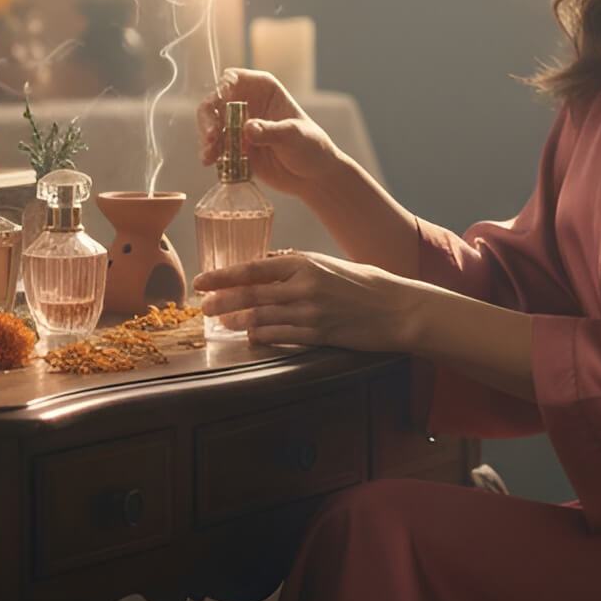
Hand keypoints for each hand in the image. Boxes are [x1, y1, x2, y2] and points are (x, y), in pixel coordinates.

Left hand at [192, 251, 429, 351]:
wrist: (398, 308)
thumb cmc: (366, 284)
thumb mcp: (328, 263)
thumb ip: (296, 264)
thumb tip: (266, 262)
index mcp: (305, 263)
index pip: (253, 268)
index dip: (223, 276)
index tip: (202, 281)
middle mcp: (304, 286)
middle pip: (251, 294)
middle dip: (222, 301)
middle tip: (203, 307)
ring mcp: (311, 312)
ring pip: (261, 317)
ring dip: (237, 321)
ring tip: (221, 323)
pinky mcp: (319, 335)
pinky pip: (281, 336)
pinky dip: (261, 337)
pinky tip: (250, 338)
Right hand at [196, 68, 341, 199]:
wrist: (313, 176)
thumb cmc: (311, 147)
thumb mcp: (294, 136)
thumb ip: (271, 131)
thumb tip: (248, 129)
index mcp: (263, 89)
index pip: (234, 78)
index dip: (222, 88)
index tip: (220, 103)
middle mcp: (247, 104)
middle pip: (215, 102)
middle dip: (208, 118)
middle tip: (211, 137)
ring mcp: (239, 126)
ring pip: (211, 125)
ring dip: (207, 139)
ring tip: (210, 155)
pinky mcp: (235, 147)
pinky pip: (215, 146)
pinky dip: (210, 153)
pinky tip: (209, 162)